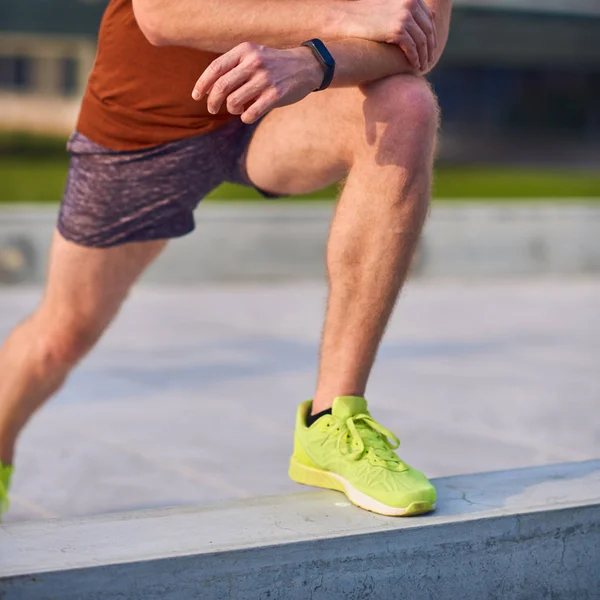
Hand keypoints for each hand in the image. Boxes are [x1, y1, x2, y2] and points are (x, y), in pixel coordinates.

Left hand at [192, 42, 322, 123]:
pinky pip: (250, 113)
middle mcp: (254, 63)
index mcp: (244, 51)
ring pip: (233, 101)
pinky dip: (245, 117)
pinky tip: (248, 115)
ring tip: (237, 108)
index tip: (196, 96)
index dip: (202, 84)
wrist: (305, 66)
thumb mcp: (253, 57)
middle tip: (211, 109)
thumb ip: (233, 68)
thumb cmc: (273, 65)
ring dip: (231, 109)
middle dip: (212, 102)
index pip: (215, 68)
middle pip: (221, 86)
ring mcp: (265, 79)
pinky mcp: (275, 95)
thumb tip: (209, 90)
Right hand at [348, 0, 436, 70]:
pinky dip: (415, 58)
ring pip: (422, 41)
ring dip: (424, 56)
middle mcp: (411, 3)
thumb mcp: (390, 6)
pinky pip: (412, 48)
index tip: (430, 47)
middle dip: (430, 47)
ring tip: (423, 66)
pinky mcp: (398, 30)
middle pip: (428, 30)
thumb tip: (423, 18)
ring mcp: (405, 16)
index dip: (431, 34)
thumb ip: (405, 9)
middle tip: (429, 60)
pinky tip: (415, 66)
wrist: (349, 17)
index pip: (429, 18)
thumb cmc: (366, 14)